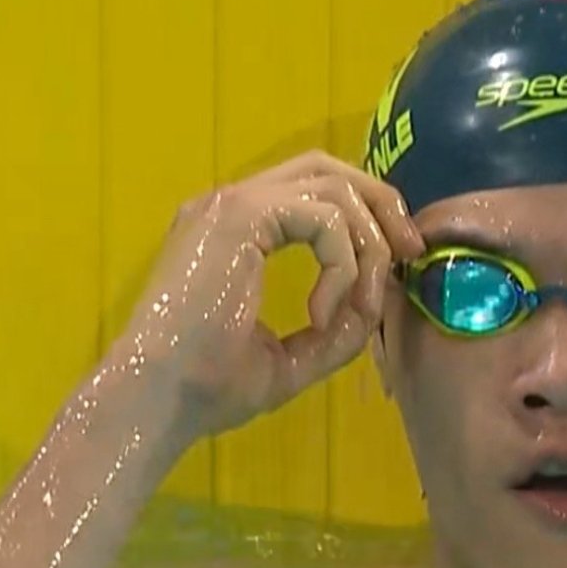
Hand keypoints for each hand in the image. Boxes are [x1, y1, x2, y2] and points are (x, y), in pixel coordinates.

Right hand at [122, 150, 424, 439]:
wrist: (158, 399)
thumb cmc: (206, 388)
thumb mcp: (288, 359)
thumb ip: (334, 329)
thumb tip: (374, 305)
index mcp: (234, 231)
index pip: (312, 192)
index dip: (363, 220)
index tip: (390, 272)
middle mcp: (229, 205)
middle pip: (326, 169)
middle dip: (379, 204)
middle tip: (409, 253)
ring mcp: (231, 204)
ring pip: (332, 187)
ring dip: (366, 243)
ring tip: (359, 304)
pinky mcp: (239, 215)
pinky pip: (324, 218)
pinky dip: (342, 263)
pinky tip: (323, 312)